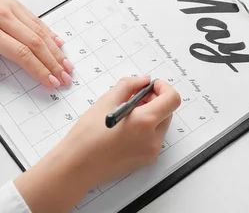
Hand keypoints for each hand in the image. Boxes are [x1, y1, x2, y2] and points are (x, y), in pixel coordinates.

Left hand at [0, 0, 73, 87]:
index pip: (20, 53)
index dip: (38, 69)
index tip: (49, 81)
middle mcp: (3, 18)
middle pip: (35, 43)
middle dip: (53, 63)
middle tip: (65, 78)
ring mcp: (11, 8)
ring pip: (40, 31)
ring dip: (55, 50)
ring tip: (67, 65)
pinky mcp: (15, 3)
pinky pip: (37, 19)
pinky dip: (50, 33)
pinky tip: (59, 43)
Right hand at [14, 76, 180, 212]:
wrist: (76, 166)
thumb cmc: (87, 137)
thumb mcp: (106, 101)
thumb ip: (129, 85)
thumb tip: (143, 81)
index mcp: (145, 122)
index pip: (172, 99)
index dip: (163, 88)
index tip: (151, 86)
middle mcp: (153, 139)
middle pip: (167, 112)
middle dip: (154, 101)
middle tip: (134, 98)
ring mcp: (151, 152)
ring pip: (160, 125)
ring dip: (149, 115)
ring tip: (126, 115)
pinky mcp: (145, 161)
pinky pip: (153, 139)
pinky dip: (145, 130)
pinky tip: (125, 129)